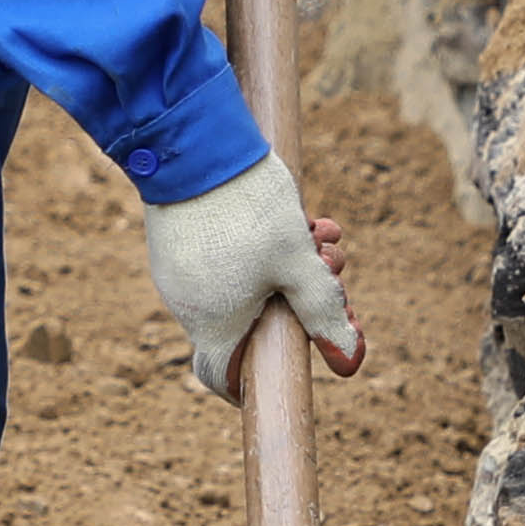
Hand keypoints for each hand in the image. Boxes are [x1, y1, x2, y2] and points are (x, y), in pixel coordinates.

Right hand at [144, 154, 363, 394]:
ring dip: (287, 265)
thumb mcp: (299, 262)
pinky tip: (290, 213)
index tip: (284, 365)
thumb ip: (324, 311)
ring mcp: (177, 270)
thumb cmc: (247, 210)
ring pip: (243, 283)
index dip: (251, 382)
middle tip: (333, 266)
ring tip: (322, 230)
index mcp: (213, 324)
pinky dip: (257, 246)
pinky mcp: (175, 238)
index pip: (222, 378)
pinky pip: (222, 258)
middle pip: (250, 321)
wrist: (193, 143)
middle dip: (301, 298)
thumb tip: (349, 362)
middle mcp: (187, 304)